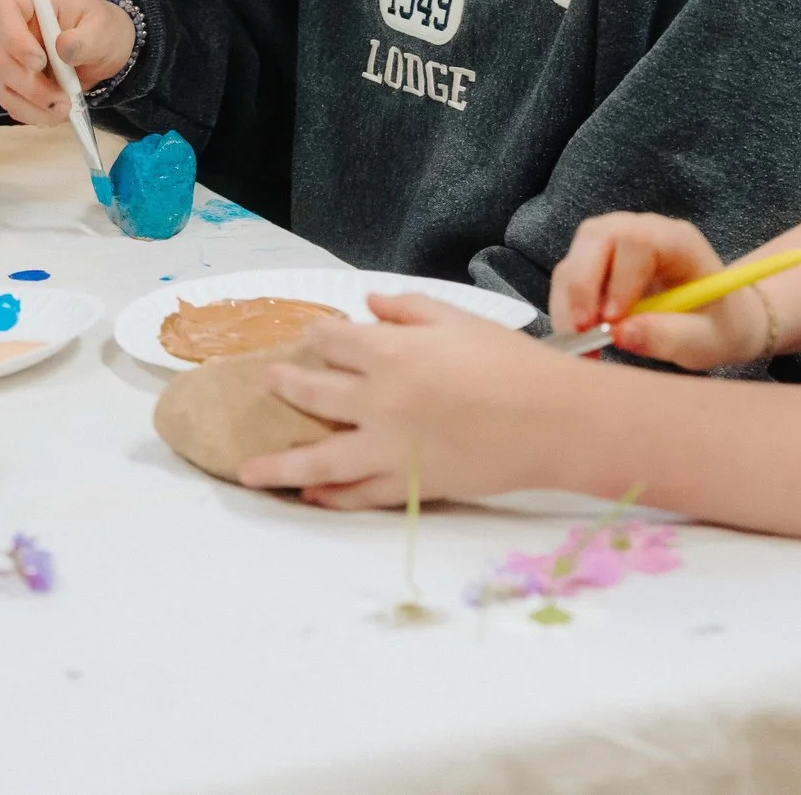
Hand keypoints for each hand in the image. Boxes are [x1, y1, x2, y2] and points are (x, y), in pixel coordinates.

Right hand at [0, 0, 133, 126]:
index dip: (13, 38)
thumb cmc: (101, 29)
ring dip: (34, 105)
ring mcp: (11, 60)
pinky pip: (13, 104)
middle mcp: (12, 31)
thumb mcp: (103, 29)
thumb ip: (85, 39)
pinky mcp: (16, 84)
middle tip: (63, 97)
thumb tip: (63, 47)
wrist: (106, 52)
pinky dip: (34, 114)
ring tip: (66, 109)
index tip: (39, 62)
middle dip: (30, 85)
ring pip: (5, 86)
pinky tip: (57, 112)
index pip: (1, 10)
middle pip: (0, 59)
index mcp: (29, 4)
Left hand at [238, 294, 575, 507]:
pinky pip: (359, 494)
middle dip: (286, 385)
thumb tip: (369, 303)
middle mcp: (377, 401)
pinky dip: (332, 497)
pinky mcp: (410, 484)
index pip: (333, 340)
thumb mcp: (459, 320)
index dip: (320, 335)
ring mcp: (388, 448)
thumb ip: (408, 309)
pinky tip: (313, 497)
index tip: (314, 335)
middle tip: (268, 383)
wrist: (552, 421)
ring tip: (248, 472)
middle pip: (313, 393)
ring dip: (280, 465)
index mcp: (390, 352)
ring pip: (319, 460)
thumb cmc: (511, 363)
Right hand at [551, 213, 765, 371]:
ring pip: (575, 256)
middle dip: (581, 288)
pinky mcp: (599, 259)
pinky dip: (567, 308)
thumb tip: (621, 334)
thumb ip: (670, 337)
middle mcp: (644, 230)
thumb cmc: (719, 326)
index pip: (637, 241)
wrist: (720, 319)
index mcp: (679, 241)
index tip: (613, 321)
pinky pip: (570, 275)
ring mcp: (617, 240)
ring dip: (568, 302)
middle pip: (596, 238)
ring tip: (581, 344)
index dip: (618, 278)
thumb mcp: (706, 341)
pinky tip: (581, 337)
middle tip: (582, 334)